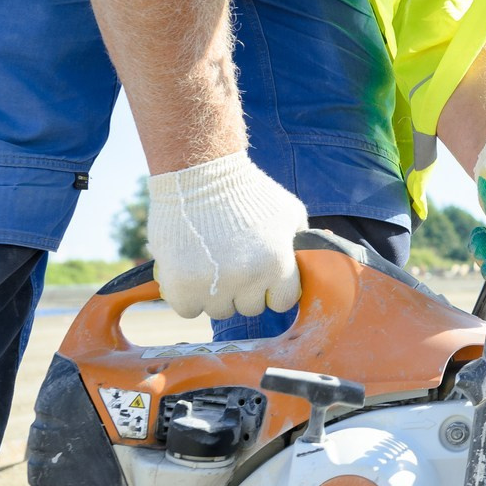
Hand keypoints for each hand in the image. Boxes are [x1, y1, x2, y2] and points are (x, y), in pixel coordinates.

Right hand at [147, 152, 306, 318]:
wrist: (200, 175)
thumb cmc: (248, 192)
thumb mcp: (289, 212)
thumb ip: (299, 243)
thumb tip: (305, 261)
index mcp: (277, 264)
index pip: (282, 302)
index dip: (273, 290)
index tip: (262, 276)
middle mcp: (248, 279)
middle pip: (249, 308)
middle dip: (243, 291)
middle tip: (232, 264)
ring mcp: (213, 285)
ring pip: (219, 310)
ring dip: (215, 294)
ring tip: (210, 263)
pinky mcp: (181, 285)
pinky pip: (188, 309)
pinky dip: (188, 297)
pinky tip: (190, 274)